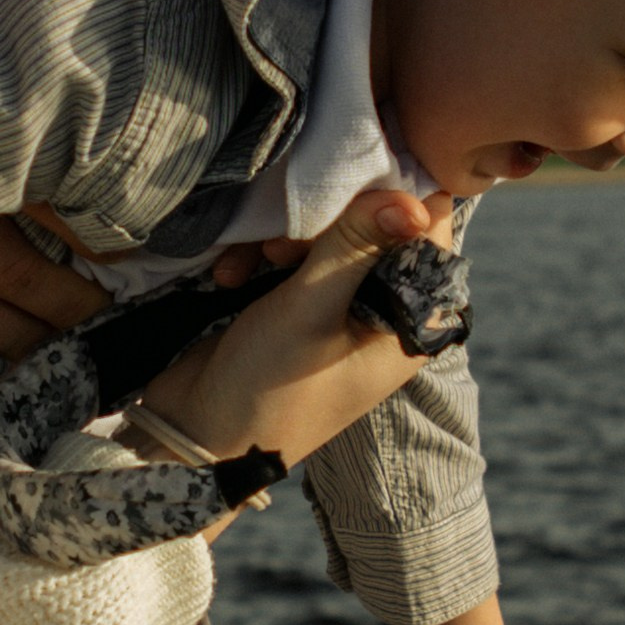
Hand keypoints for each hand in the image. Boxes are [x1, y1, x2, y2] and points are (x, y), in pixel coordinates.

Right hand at [143, 190, 453, 482]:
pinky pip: (292, 253)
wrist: (198, 435)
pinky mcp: (298, 303)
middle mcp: (383, 309)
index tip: (338, 189)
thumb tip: (412, 196)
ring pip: (327, 232)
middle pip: (374, 222)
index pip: (426, 229)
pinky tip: (231, 275)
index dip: (388, 196)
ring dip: (284, 236)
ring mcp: (340, 305)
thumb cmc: (269, 383)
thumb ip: (357, 245)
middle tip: (284, 245)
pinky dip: (260, 254)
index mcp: (410, 320)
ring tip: (255, 261)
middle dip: (325, 218)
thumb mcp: (311, 309)